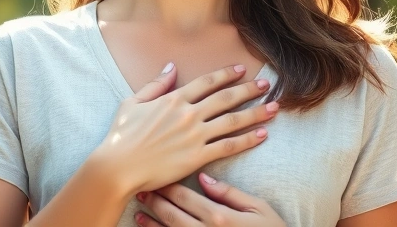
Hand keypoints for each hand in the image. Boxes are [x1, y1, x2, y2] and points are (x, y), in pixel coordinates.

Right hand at [95, 63, 278, 196]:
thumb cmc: (121, 136)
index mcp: (173, 99)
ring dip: (256, 113)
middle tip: (266, 84)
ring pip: (233, 121)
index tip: (241, 70)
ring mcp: (194, 135)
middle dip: (249, 90)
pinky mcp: (197, 156)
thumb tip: (172, 66)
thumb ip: (156, 84)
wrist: (118, 166)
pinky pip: (229, 146)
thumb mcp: (133, 102)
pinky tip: (263, 135)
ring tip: (274, 107)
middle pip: (226, 98)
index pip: (207, 82)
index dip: (226, 75)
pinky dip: (248, 140)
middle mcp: (188, 114)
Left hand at [133, 172, 285, 226]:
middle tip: (141, 188)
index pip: (187, 197)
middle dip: (155, 201)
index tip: (157, 174)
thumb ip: (229, 193)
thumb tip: (203, 177)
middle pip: (172, 215)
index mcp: (220, 217)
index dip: (169, 185)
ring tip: (138, 211)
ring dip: (151, 223)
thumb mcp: (258, 208)